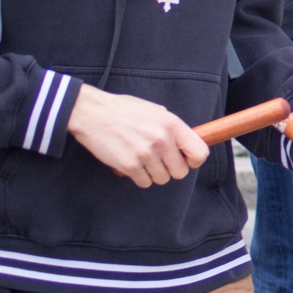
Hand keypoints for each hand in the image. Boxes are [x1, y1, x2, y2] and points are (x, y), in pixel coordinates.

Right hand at [69, 86, 208, 187]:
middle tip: (160, 161)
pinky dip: (139, 177)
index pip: (199, 153)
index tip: (186, 160)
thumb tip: (186, 145)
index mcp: (172, 124)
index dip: (194, 161)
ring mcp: (145, 154)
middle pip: (180, 172)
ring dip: (154, 173)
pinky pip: (144, 182)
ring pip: (162, 179)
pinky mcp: (128, 165)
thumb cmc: (125, 110)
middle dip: (171, 169)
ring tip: (144, 160)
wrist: (93, 113)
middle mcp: (161, 140)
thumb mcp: (157, 111)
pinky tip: (132, 163)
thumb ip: (173, 129)